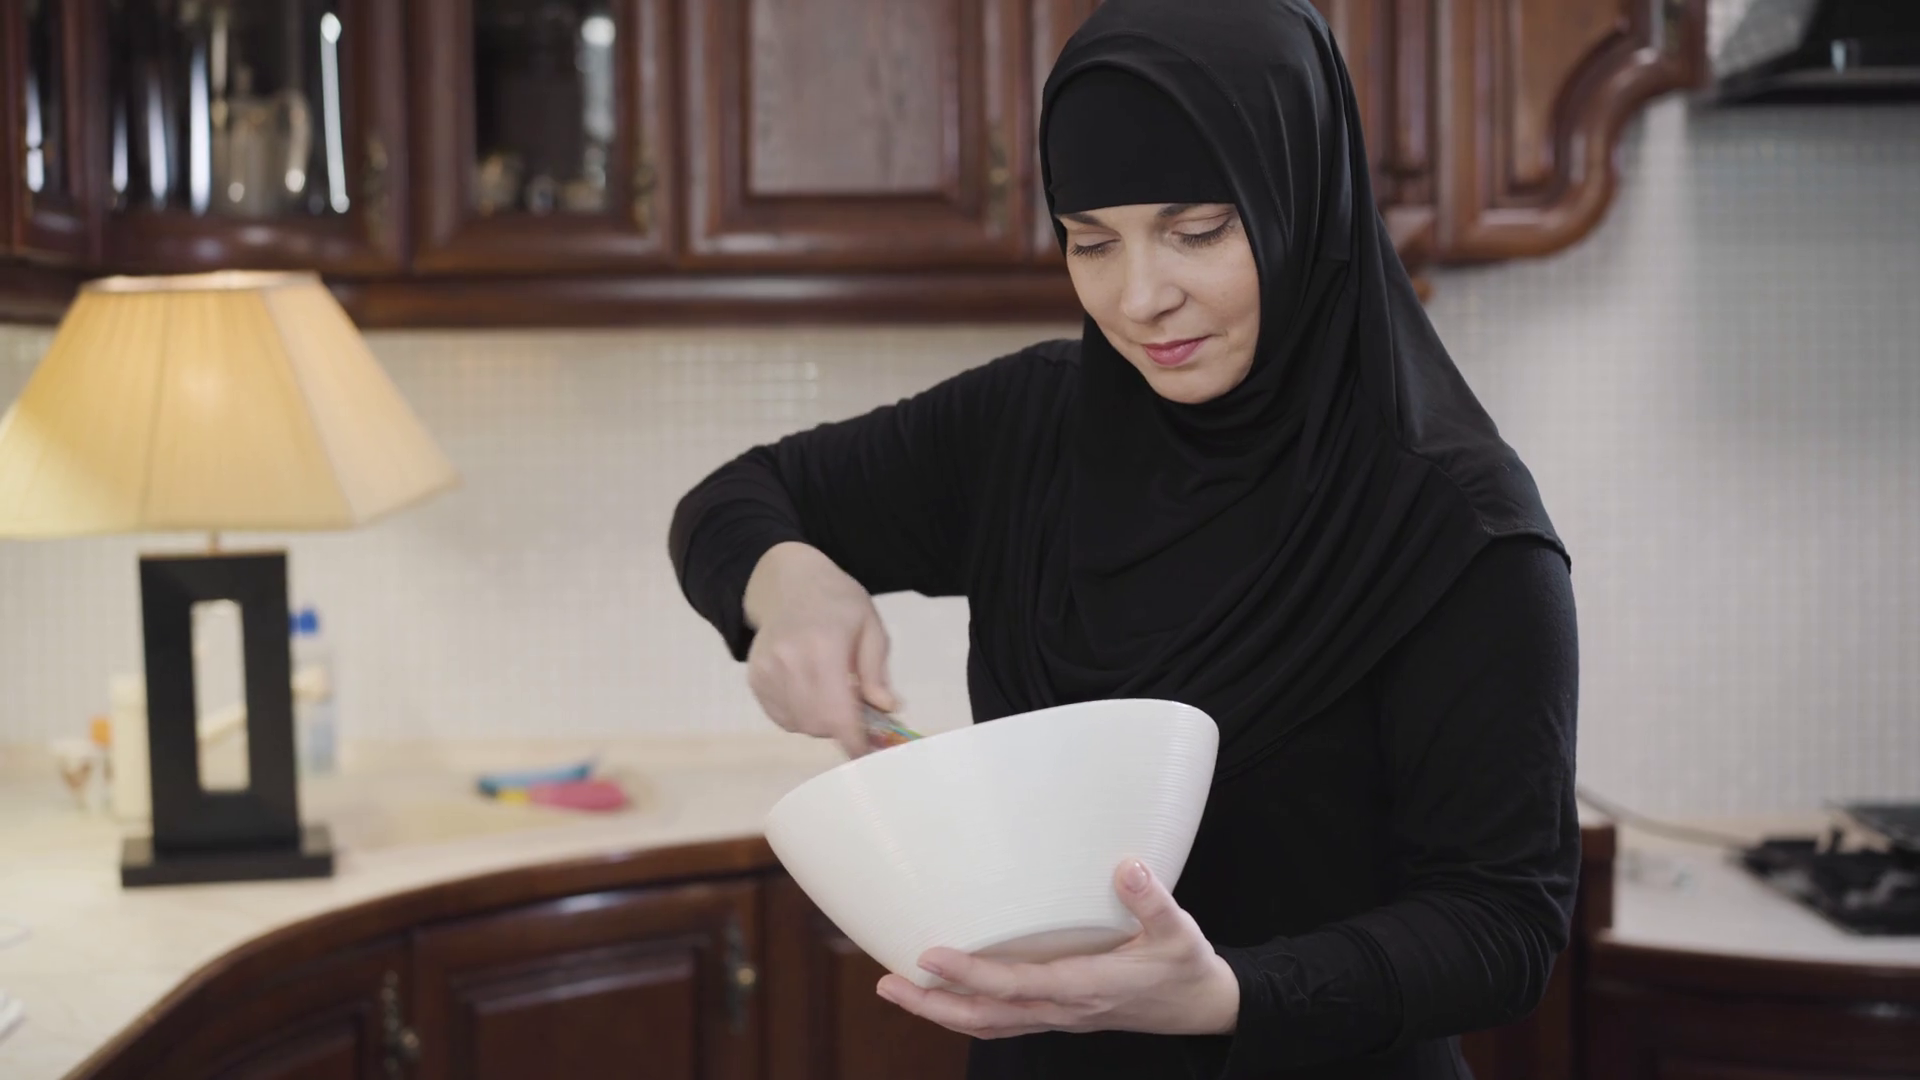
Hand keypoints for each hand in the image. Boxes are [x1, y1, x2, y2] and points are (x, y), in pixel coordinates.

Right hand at [742, 541, 900, 756]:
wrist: (789, 583)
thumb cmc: (838, 602)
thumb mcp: (870, 626)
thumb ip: (876, 671)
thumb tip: (886, 708)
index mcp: (823, 647)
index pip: (837, 711)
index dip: (853, 739)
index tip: (866, 754)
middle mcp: (789, 662)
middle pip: (818, 723)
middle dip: (841, 727)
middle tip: (857, 712)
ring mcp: (767, 672)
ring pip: (799, 724)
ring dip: (821, 722)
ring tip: (832, 692)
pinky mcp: (755, 679)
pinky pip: (782, 718)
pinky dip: (801, 716)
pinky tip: (811, 691)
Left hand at [875, 860, 1239, 1038]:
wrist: (1199, 1007)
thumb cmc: (1185, 966)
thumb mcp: (1180, 931)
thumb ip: (1152, 900)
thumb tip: (1127, 865)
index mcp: (1087, 987)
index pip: (1018, 985)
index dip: (973, 973)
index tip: (931, 954)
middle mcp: (1063, 1009)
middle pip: (986, 1017)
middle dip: (933, 1005)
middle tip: (886, 982)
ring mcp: (1057, 1017)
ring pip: (987, 1024)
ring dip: (939, 1012)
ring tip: (894, 989)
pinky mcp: (1055, 1014)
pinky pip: (1001, 1022)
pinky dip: (964, 1013)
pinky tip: (939, 998)